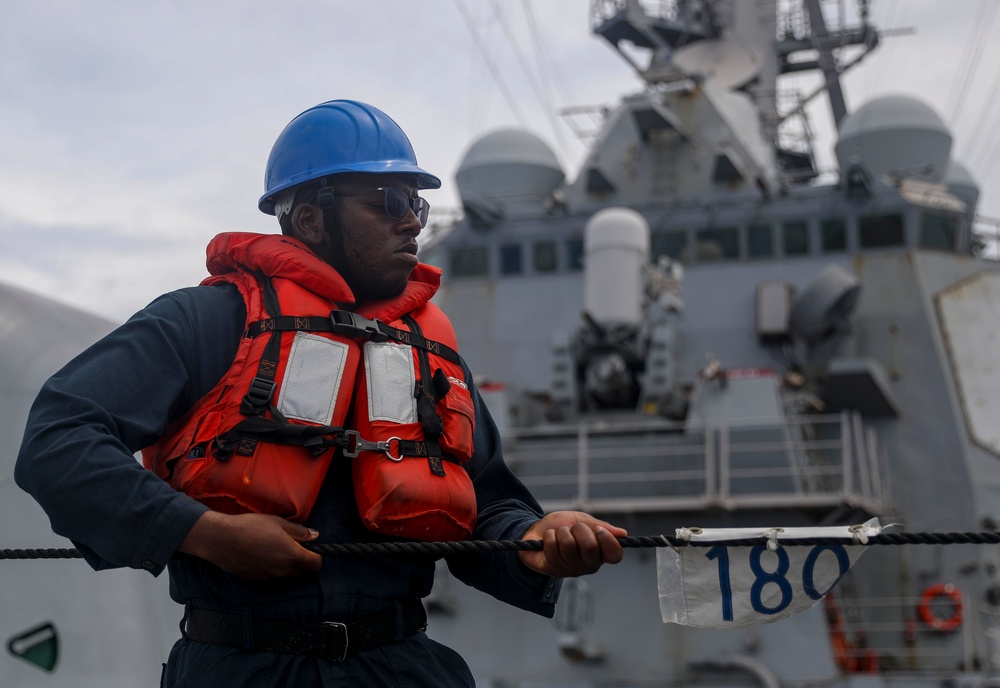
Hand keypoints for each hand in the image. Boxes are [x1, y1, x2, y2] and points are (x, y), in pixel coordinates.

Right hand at [177, 511, 323, 579]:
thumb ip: (299, 531)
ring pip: (285, 576)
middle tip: (292, 548)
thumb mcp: (279, 523)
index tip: (311, 549)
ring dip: (286, 567)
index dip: (316, 557)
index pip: (315, 565)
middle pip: (301, 573)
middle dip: (301, 563)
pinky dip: (271, 570)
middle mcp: (283, 571)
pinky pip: (270, 577)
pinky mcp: (256, 581)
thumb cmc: (252, 527)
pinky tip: (262, 557)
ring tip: (275, 551)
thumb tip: (315, 535)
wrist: (222, 540)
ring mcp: (269, 578)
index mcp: (292, 556)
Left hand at [517, 511, 625, 577]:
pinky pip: (553, 547)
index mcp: (600, 552)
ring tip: (558, 534)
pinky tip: (547, 541)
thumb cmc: (562, 526)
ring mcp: (571, 569)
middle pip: (590, 547)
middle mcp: (588, 564)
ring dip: (561, 532)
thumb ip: (600, 526)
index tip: (598, 529)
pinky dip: (549, 537)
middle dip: (579, 530)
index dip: (608, 541)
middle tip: (572, 529)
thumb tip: (622, 533)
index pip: (615, 555)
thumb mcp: (582, 520)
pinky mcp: (554, 570)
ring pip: (569, 545)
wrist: (536, 531)